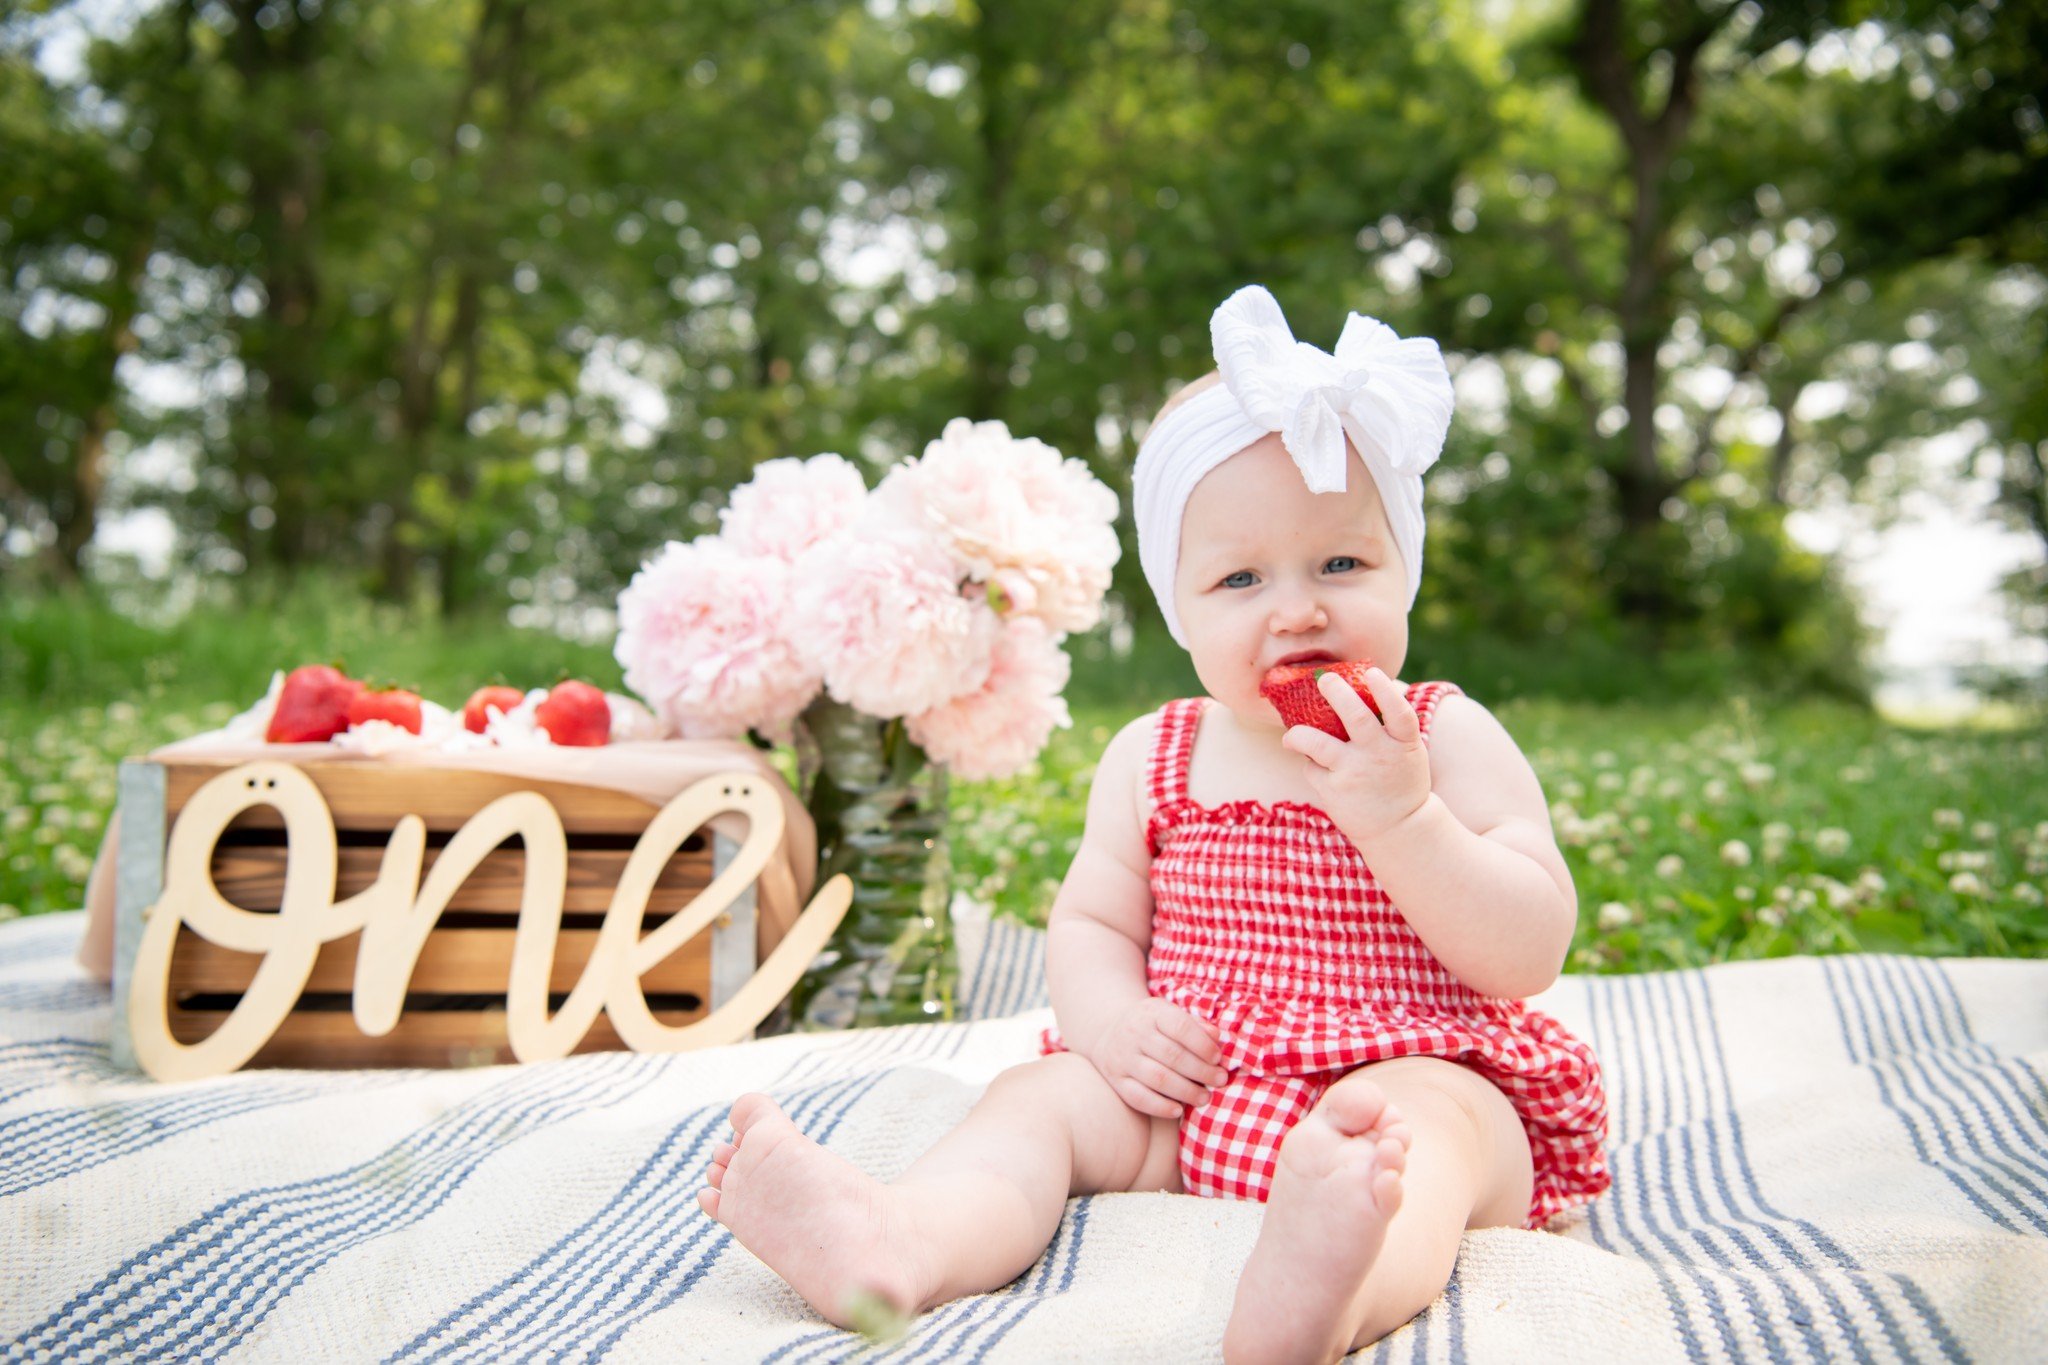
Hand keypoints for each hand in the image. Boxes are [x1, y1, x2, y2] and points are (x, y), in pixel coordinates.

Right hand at [1082, 997, 1228, 1119]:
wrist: (1110, 1031)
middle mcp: (1134, 1033)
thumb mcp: (1170, 1015)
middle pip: (1172, 1055)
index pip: (1181, 1027)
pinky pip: (1138, 1097)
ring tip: (1205, 1098)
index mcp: (1152, 1012)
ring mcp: (1122, 1057)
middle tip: (1220, 1080)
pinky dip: (1160, 1107)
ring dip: (1186, 1091)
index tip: (1218, 1059)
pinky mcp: (1115, 1079)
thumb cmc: (1153, 1026)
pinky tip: (1179, 1111)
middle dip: (1201, 1071)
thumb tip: (1216, 1037)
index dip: (1203, 1045)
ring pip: (1157, 1078)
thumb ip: (1195, 1026)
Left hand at [1281, 666, 1432, 849]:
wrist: (1399, 828)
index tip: (1371, 672)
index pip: (1399, 712)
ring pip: (1316, 743)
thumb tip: (1357, 688)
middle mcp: (1379, 755)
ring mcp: (1354, 773)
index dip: (1385, 690)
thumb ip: (1388, 727)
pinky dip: (1310, 764)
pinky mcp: (1333, 790)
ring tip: (1291, 734)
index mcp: (1403, 744)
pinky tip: (1315, 768)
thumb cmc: (1399, 779)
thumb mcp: (1407, 752)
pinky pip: (1311, 768)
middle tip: (1324, 678)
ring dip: (1298, 734)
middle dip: (1336, 693)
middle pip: (1355, 717)